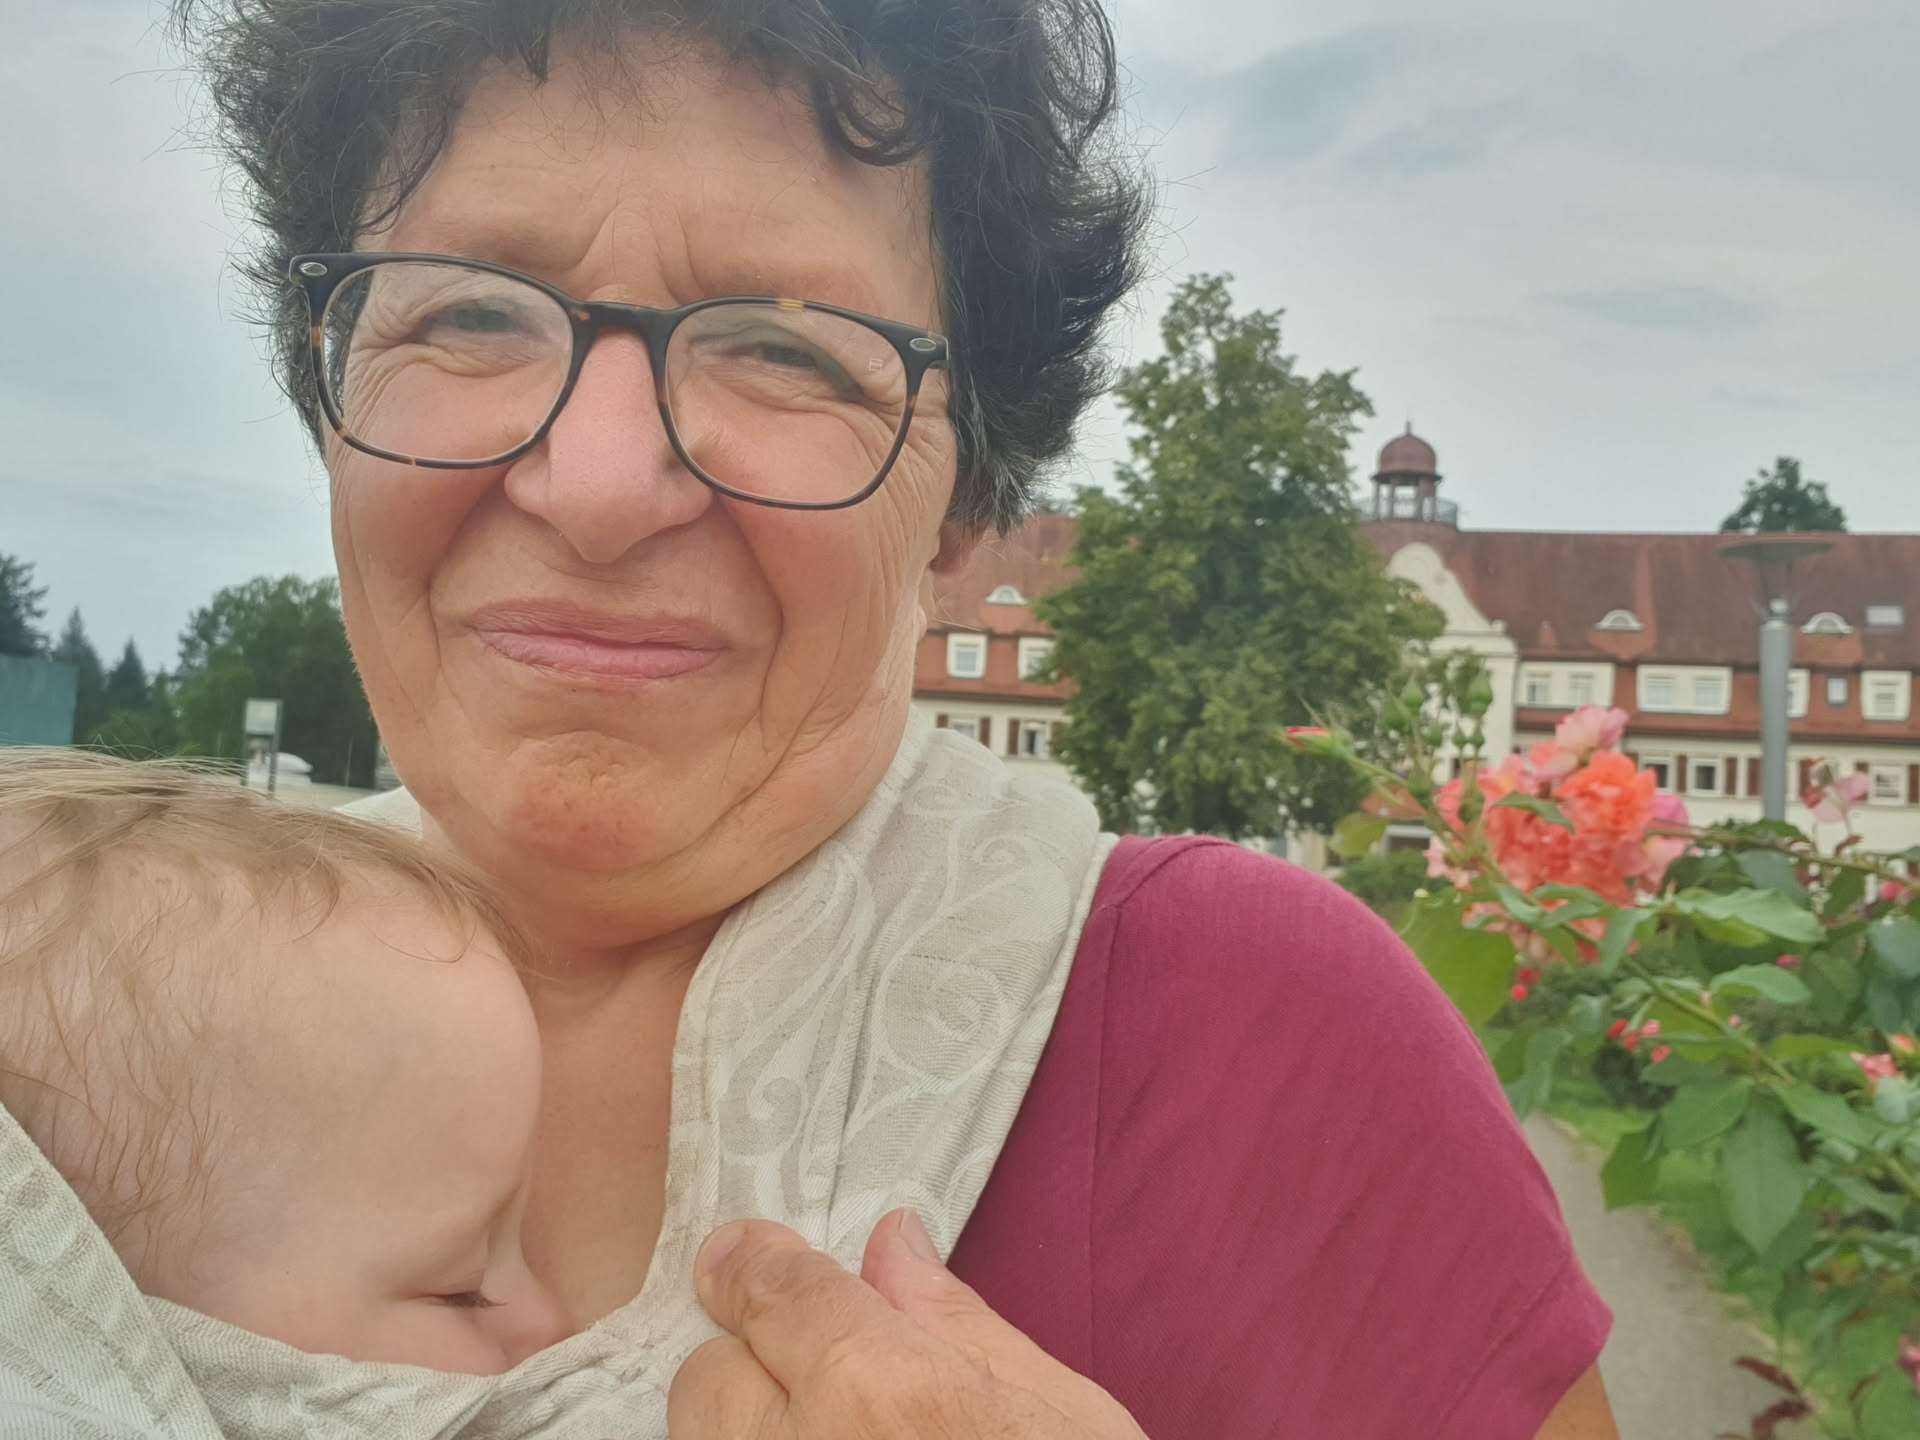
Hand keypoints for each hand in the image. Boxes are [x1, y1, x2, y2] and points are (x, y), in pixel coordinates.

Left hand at [669, 1208, 1148, 1439]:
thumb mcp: (1060, 1417)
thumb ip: (957, 1324)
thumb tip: (891, 1243)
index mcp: (878, 1394)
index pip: (775, 1293)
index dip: (755, 1262)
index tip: (744, 1255)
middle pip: (712, 1377)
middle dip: (758, 1365)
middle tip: (832, 1388)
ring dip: (756, 1439)